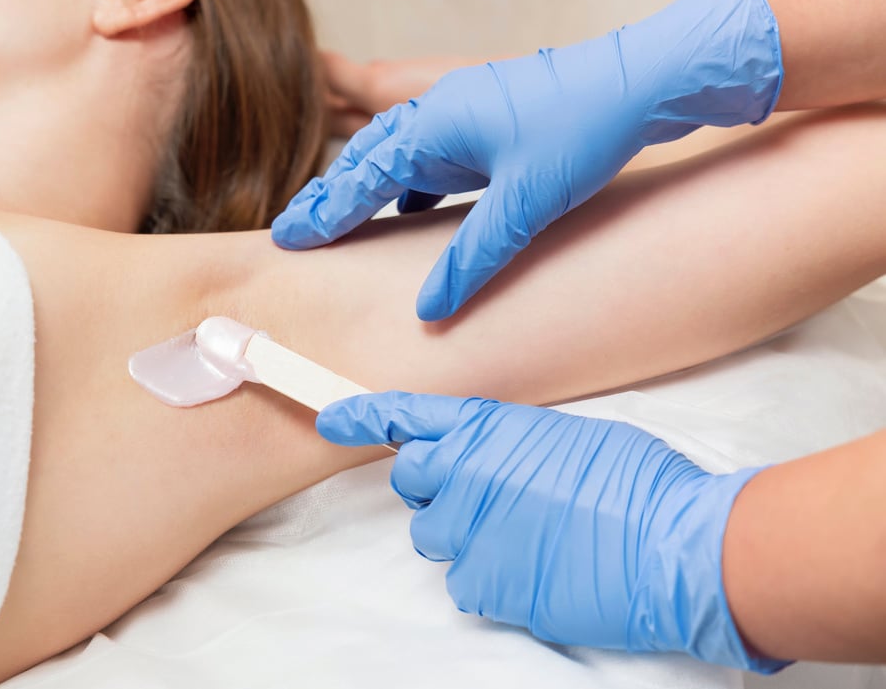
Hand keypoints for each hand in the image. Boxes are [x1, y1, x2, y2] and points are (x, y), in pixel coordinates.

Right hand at [274, 0, 782, 320]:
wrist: (642, 81)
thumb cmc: (583, 128)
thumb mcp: (525, 204)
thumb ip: (472, 258)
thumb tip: (429, 310)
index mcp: (434, 125)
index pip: (361, 175)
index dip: (323, 212)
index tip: (288, 238)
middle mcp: (439, 113)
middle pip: (368, 159)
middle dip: (331, 197)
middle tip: (296, 230)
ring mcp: (464, 114)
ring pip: (398, 156)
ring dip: (369, 189)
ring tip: (344, 223)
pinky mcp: (489, 122)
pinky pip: (434, 156)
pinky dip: (413, 184)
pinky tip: (416, 209)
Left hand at [317, 392, 786, 672]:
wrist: (671, 547)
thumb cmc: (637, 485)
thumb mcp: (568, 438)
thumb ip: (512, 444)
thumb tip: (496, 459)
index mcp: (488, 427)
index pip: (406, 416)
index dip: (361, 416)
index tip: (329, 417)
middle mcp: (464, 473)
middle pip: (411, 480)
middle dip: (436, 486)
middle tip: (484, 497)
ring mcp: (466, 531)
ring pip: (432, 535)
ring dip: (464, 535)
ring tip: (524, 539)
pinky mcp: (479, 584)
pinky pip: (462, 580)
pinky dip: (489, 577)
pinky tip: (533, 571)